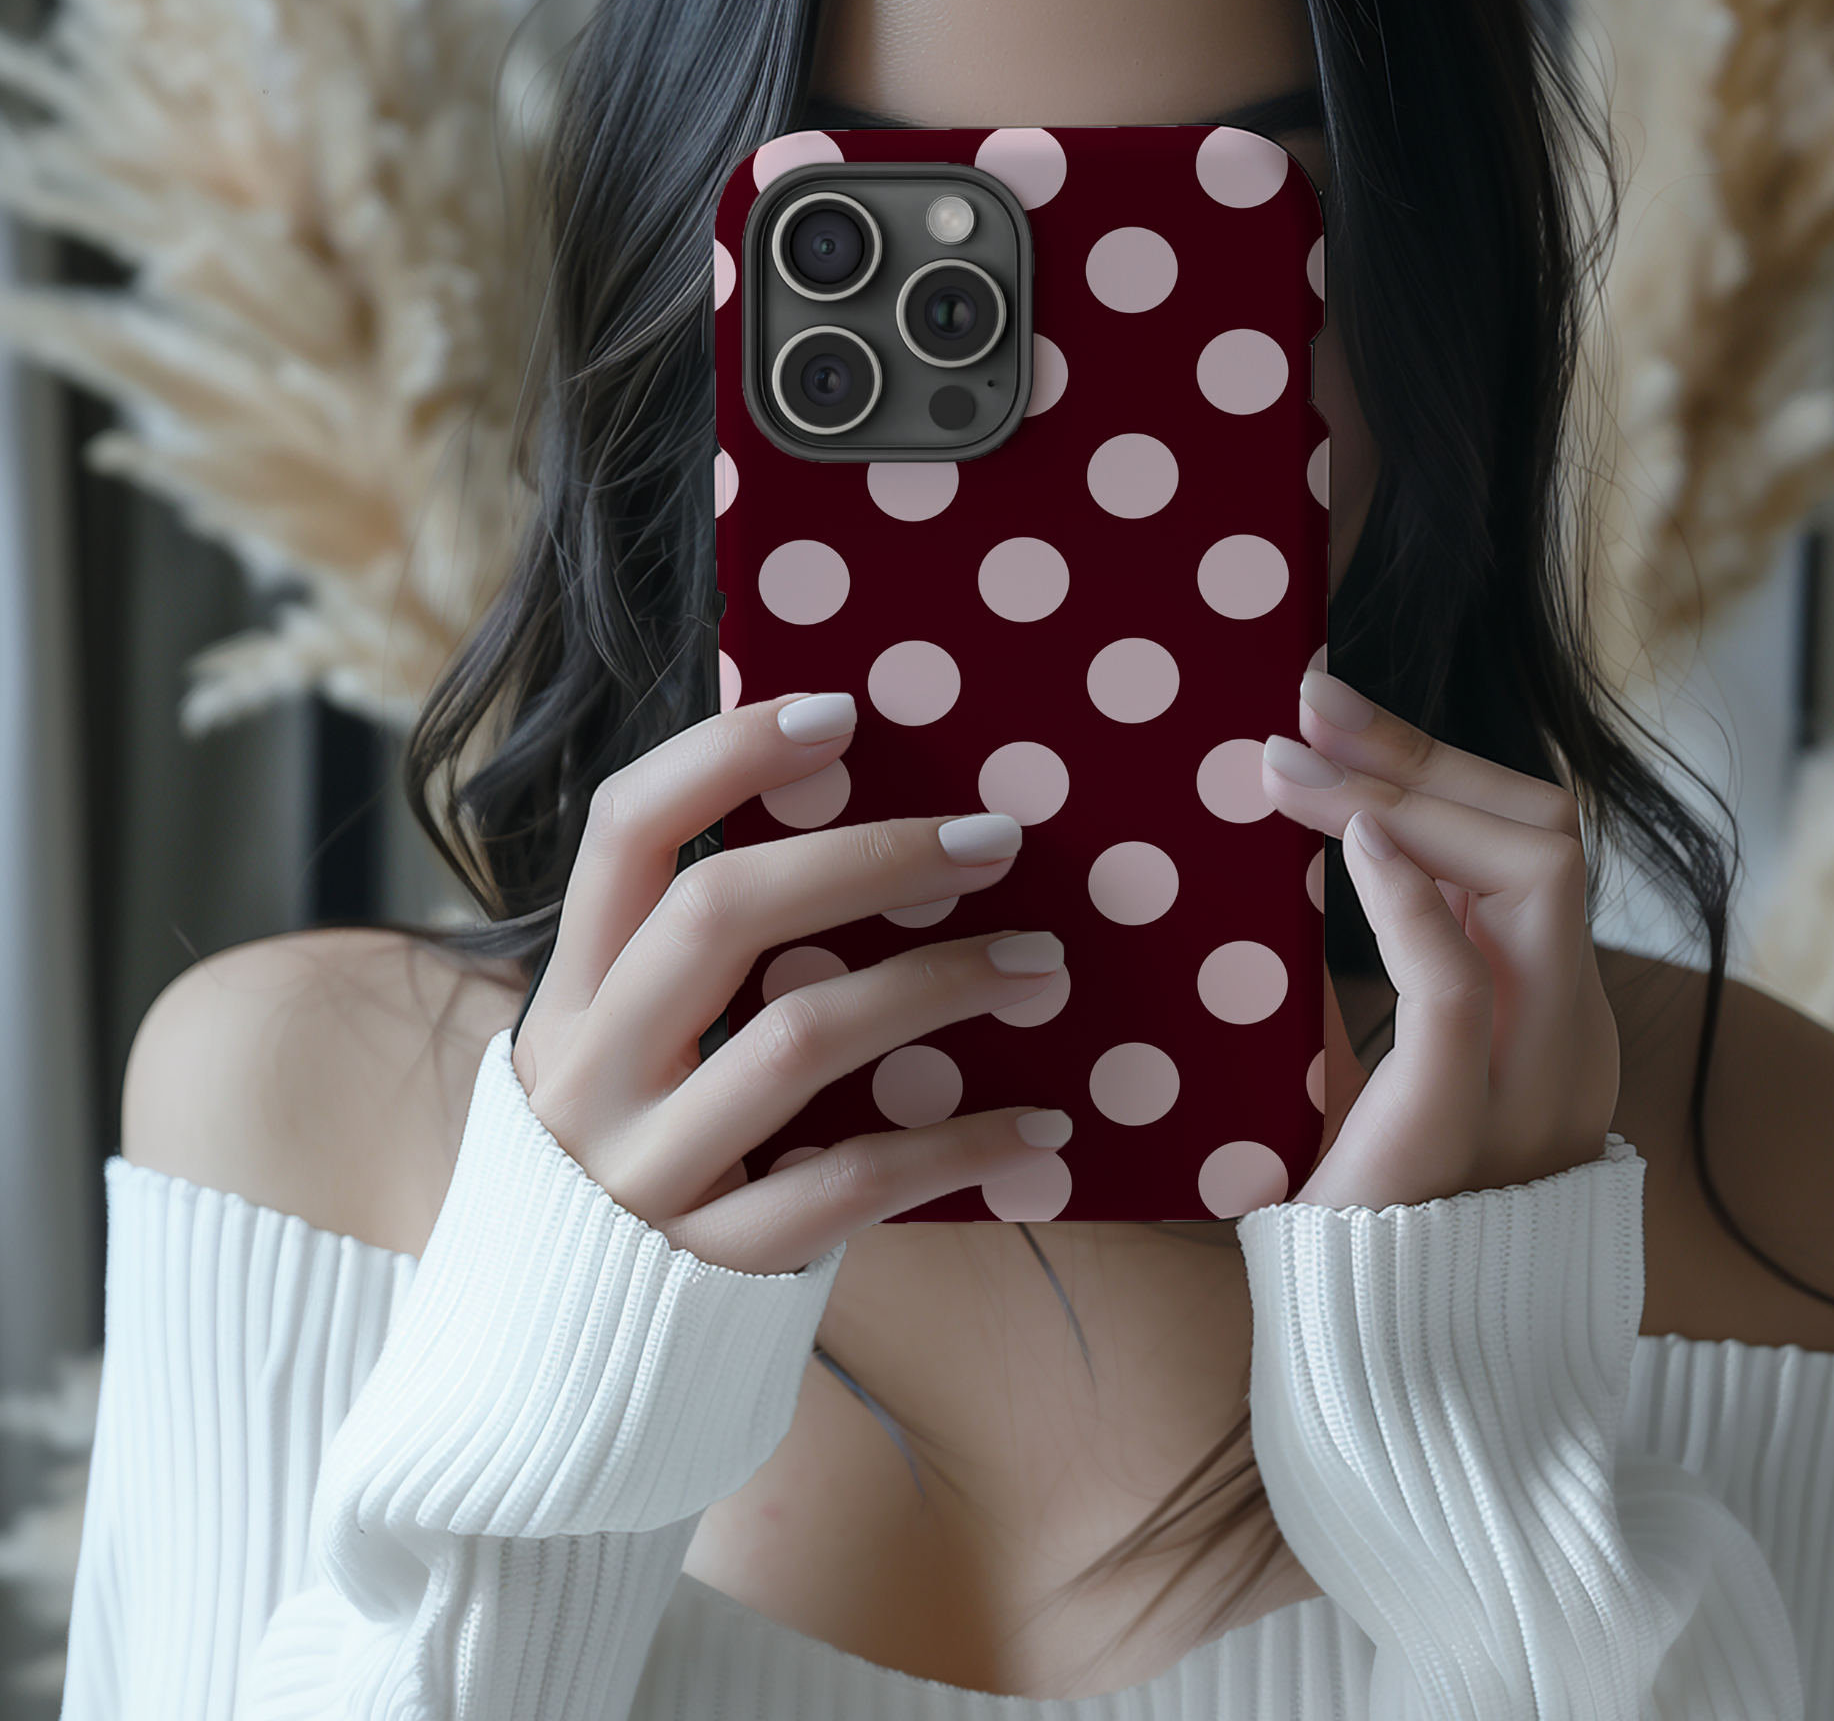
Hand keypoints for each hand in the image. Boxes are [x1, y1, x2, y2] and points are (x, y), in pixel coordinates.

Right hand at [511, 692, 1073, 1275]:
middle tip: (995, 838)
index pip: (624, 831)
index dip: (725, 755)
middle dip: (871, 858)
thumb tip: (832, 813)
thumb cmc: (626, 1162)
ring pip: (799, 1038)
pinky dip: (956, 1146)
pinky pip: (848, 1185)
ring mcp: (644, 1172)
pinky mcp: (710, 1266)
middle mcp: (591, 1070)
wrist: (539, 1374)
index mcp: (570, 992)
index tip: (841, 712)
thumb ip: (691, 958)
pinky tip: (1039, 1124)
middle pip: (722, 913)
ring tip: (1042, 964)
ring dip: (939, 984)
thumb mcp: (620, 1049)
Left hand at [1261, 669, 1619, 1211]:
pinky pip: (1463, 985)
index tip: (1328, 715)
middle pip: (1542, 836)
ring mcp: (1535, 1082)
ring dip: (1404, 795)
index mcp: (1550, 1015)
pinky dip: (1411, 897)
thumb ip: (1382, 960)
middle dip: (1422, 754)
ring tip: (1291, 764)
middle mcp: (1568, 1038)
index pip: (1530, 846)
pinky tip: (1352, 844)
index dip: (1438, 765)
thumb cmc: (1360, 1200)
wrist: (1365, 1362)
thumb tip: (1332, 838)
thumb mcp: (1373, 1053)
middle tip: (1306, 710)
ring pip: (1531, 874)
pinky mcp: (1466, 1129)